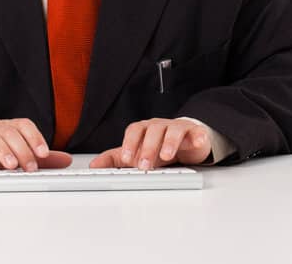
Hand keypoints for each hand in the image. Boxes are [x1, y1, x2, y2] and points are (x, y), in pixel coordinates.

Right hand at [0, 118, 73, 172]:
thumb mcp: (15, 154)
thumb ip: (39, 157)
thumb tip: (66, 160)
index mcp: (8, 128)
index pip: (24, 126)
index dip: (35, 137)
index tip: (44, 154)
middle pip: (10, 132)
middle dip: (23, 150)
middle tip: (30, 167)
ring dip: (3, 151)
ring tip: (10, 165)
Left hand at [90, 118, 212, 169]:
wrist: (184, 140)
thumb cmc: (158, 146)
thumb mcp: (136, 153)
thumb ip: (114, 159)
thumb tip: (94, 166)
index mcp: (144, 129)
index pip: (135, 130)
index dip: (130, 142)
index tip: (126, 157)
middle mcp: (160, 126)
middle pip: (153, 130)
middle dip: (148, 147)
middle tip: (145, 164)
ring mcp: (178, 128)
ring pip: (173, 129)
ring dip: (169, 142)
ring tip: (167, 157)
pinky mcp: (195, 133)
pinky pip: (197, 132)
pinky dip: (197, 137)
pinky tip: (197, 142)